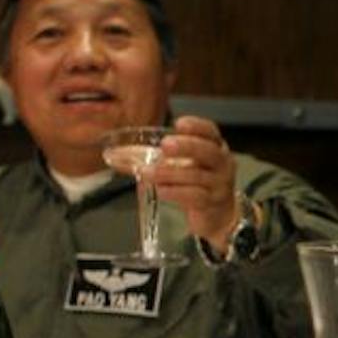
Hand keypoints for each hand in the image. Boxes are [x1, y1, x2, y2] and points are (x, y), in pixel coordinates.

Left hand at [153, 116, 241, 245]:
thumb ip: (155, 158)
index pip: (210, 131)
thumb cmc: (197, 183)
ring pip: (196, 176)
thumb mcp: (184, 165)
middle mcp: (222, 163)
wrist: (219, 214)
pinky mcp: (212, 203)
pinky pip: (194, 196)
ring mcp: (219, 184)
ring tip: (147, 173)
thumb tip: (116, 156)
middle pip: (209, 151)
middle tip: (165, 145)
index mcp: (215, 147)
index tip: (178, 124)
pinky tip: (161, 190)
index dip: (197, 126)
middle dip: (187, 146)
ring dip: (169, 173)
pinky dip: (175, 192)